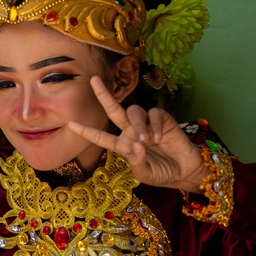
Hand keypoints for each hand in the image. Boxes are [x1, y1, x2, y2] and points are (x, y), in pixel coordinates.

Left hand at [67, 76, 208, 192]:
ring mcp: (145, 124)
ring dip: (138, 125)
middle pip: (113, 110)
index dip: (86, 131)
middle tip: (93, 80)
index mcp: (122, 145)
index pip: (101, 137)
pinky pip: (153, 113)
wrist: (185, 171)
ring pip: (133, 112)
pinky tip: (160, 138)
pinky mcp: (162, 119)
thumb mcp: (146, 174)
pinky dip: (154, 125)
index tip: (70, 124)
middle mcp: (130, 131)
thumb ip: (137, 163)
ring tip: (147, 140)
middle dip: (103, 95)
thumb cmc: (162, 173)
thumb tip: (136, 146)